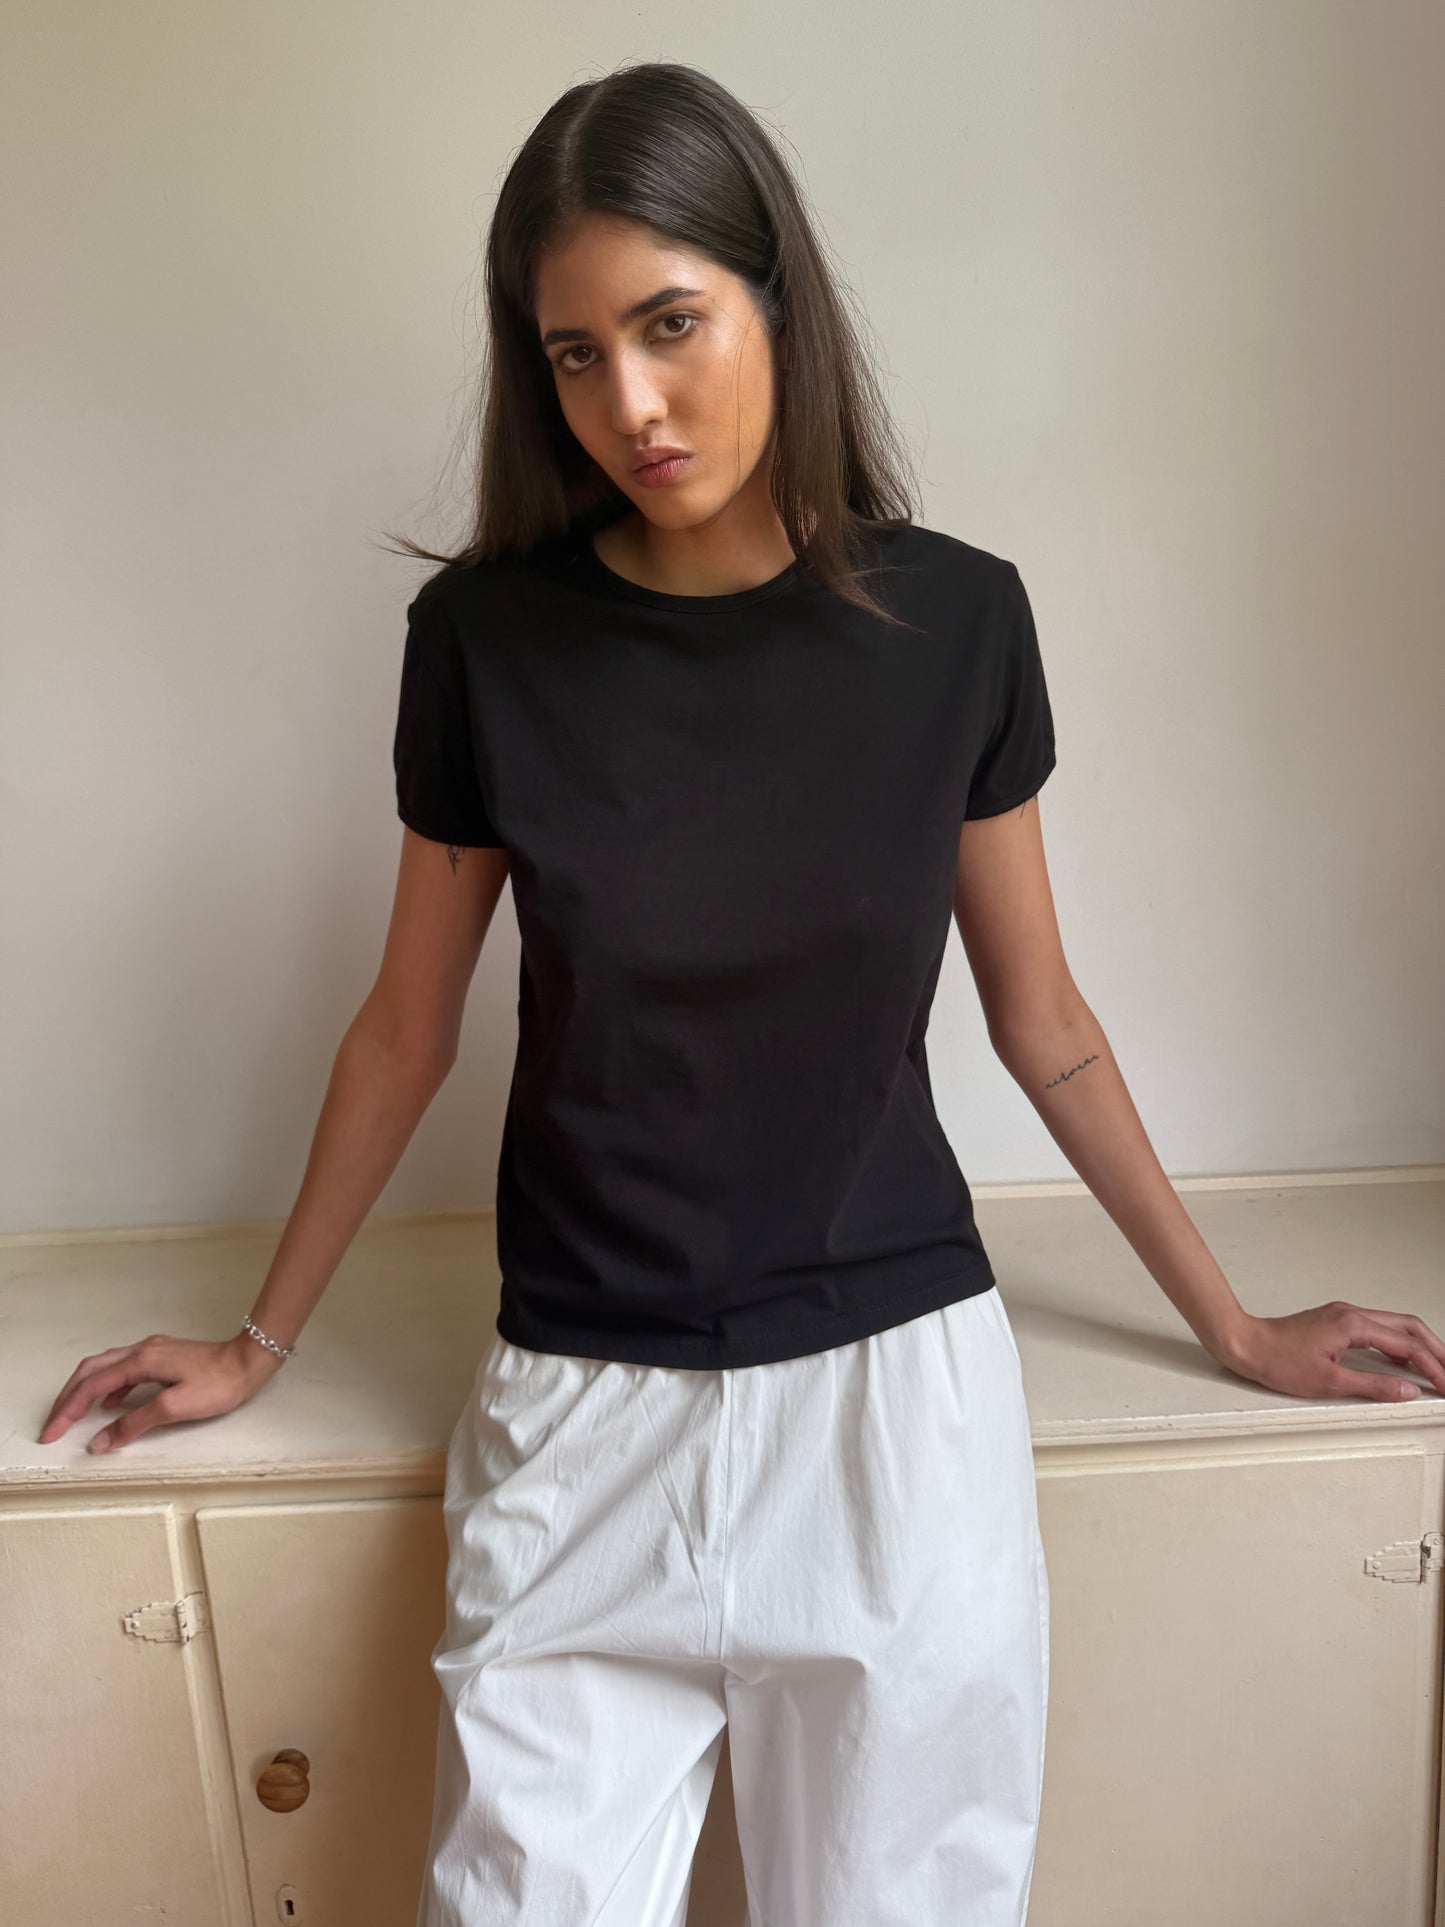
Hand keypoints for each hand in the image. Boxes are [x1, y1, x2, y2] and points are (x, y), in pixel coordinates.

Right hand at [38, 1331, 285, 1454]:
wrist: (250, 1362)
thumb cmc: (219, 1384)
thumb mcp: (175, 1408)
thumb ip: (135, 1423)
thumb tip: (102, 1441)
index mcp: (141, 1360)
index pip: (91, 1386)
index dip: (67, 1410)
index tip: (52, 1433)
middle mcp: (142, 1349)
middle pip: (90, 1370)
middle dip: (67, 1397)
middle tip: (54, 1424)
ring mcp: (153, 1350)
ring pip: (105, 1366)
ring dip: (84, 1390)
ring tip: (73, 1415)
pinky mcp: (163, 1356)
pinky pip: (123, 1368)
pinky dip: (108, 1385)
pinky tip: (111, 1402)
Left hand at [1224, 1301, 1443, 1403]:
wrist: (1246, 1343)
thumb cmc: (1277, 1360)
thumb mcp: (1329, 1382)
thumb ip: (1373, 1386)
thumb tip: (1407, 1390)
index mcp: (1354, 1325)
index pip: (1407, 1346)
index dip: (1433, 1367)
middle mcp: (1352, 1313)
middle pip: (1409, 1327)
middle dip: (1435, 1350)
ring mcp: (1344, 1314)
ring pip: (1395, 1324)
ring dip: (1418, 1345)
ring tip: (1435, 1368)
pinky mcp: (1336, 1320)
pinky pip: (1379, 1327)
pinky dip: (1398, 1342)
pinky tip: (1401, 1360)